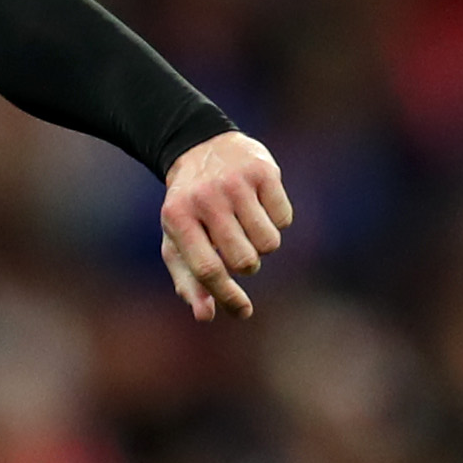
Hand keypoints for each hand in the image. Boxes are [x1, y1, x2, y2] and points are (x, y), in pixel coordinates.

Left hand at [157, 132, 292, 322]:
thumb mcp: (177, 239)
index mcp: (178, 218)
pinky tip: (259, 204)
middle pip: (244, 261)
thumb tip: (205, 316)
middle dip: (247, 265)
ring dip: (262, 243)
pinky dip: (276, 220)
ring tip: (246, 225)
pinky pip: (284, 219)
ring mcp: (235, 183)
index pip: (208, 270)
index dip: (228, 296)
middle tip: (237, 247)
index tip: (244, 311)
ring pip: (269, 243)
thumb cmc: (189, 206)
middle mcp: (205, 198)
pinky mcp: (262, 171)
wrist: (200, 147)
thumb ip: (188, 280)